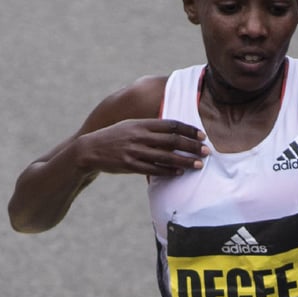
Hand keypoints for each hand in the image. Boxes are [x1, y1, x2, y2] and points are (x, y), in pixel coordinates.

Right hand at [84, 119, 206, 175]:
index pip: (171, 125)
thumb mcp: (130, 125)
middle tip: (207, 151)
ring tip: (199, 164)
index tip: (202, 135)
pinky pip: (153, 169)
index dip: (188, 130)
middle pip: (172, 141)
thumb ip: (149, 127)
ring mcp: (135, 151)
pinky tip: (179, 172)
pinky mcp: (130, 165)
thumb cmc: (115, 137)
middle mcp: (139, 136)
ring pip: (166, 157)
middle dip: (192, 146)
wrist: (90, 149)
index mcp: (141, 124)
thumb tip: (172, 130)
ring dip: (185, 161)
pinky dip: (168, 171)